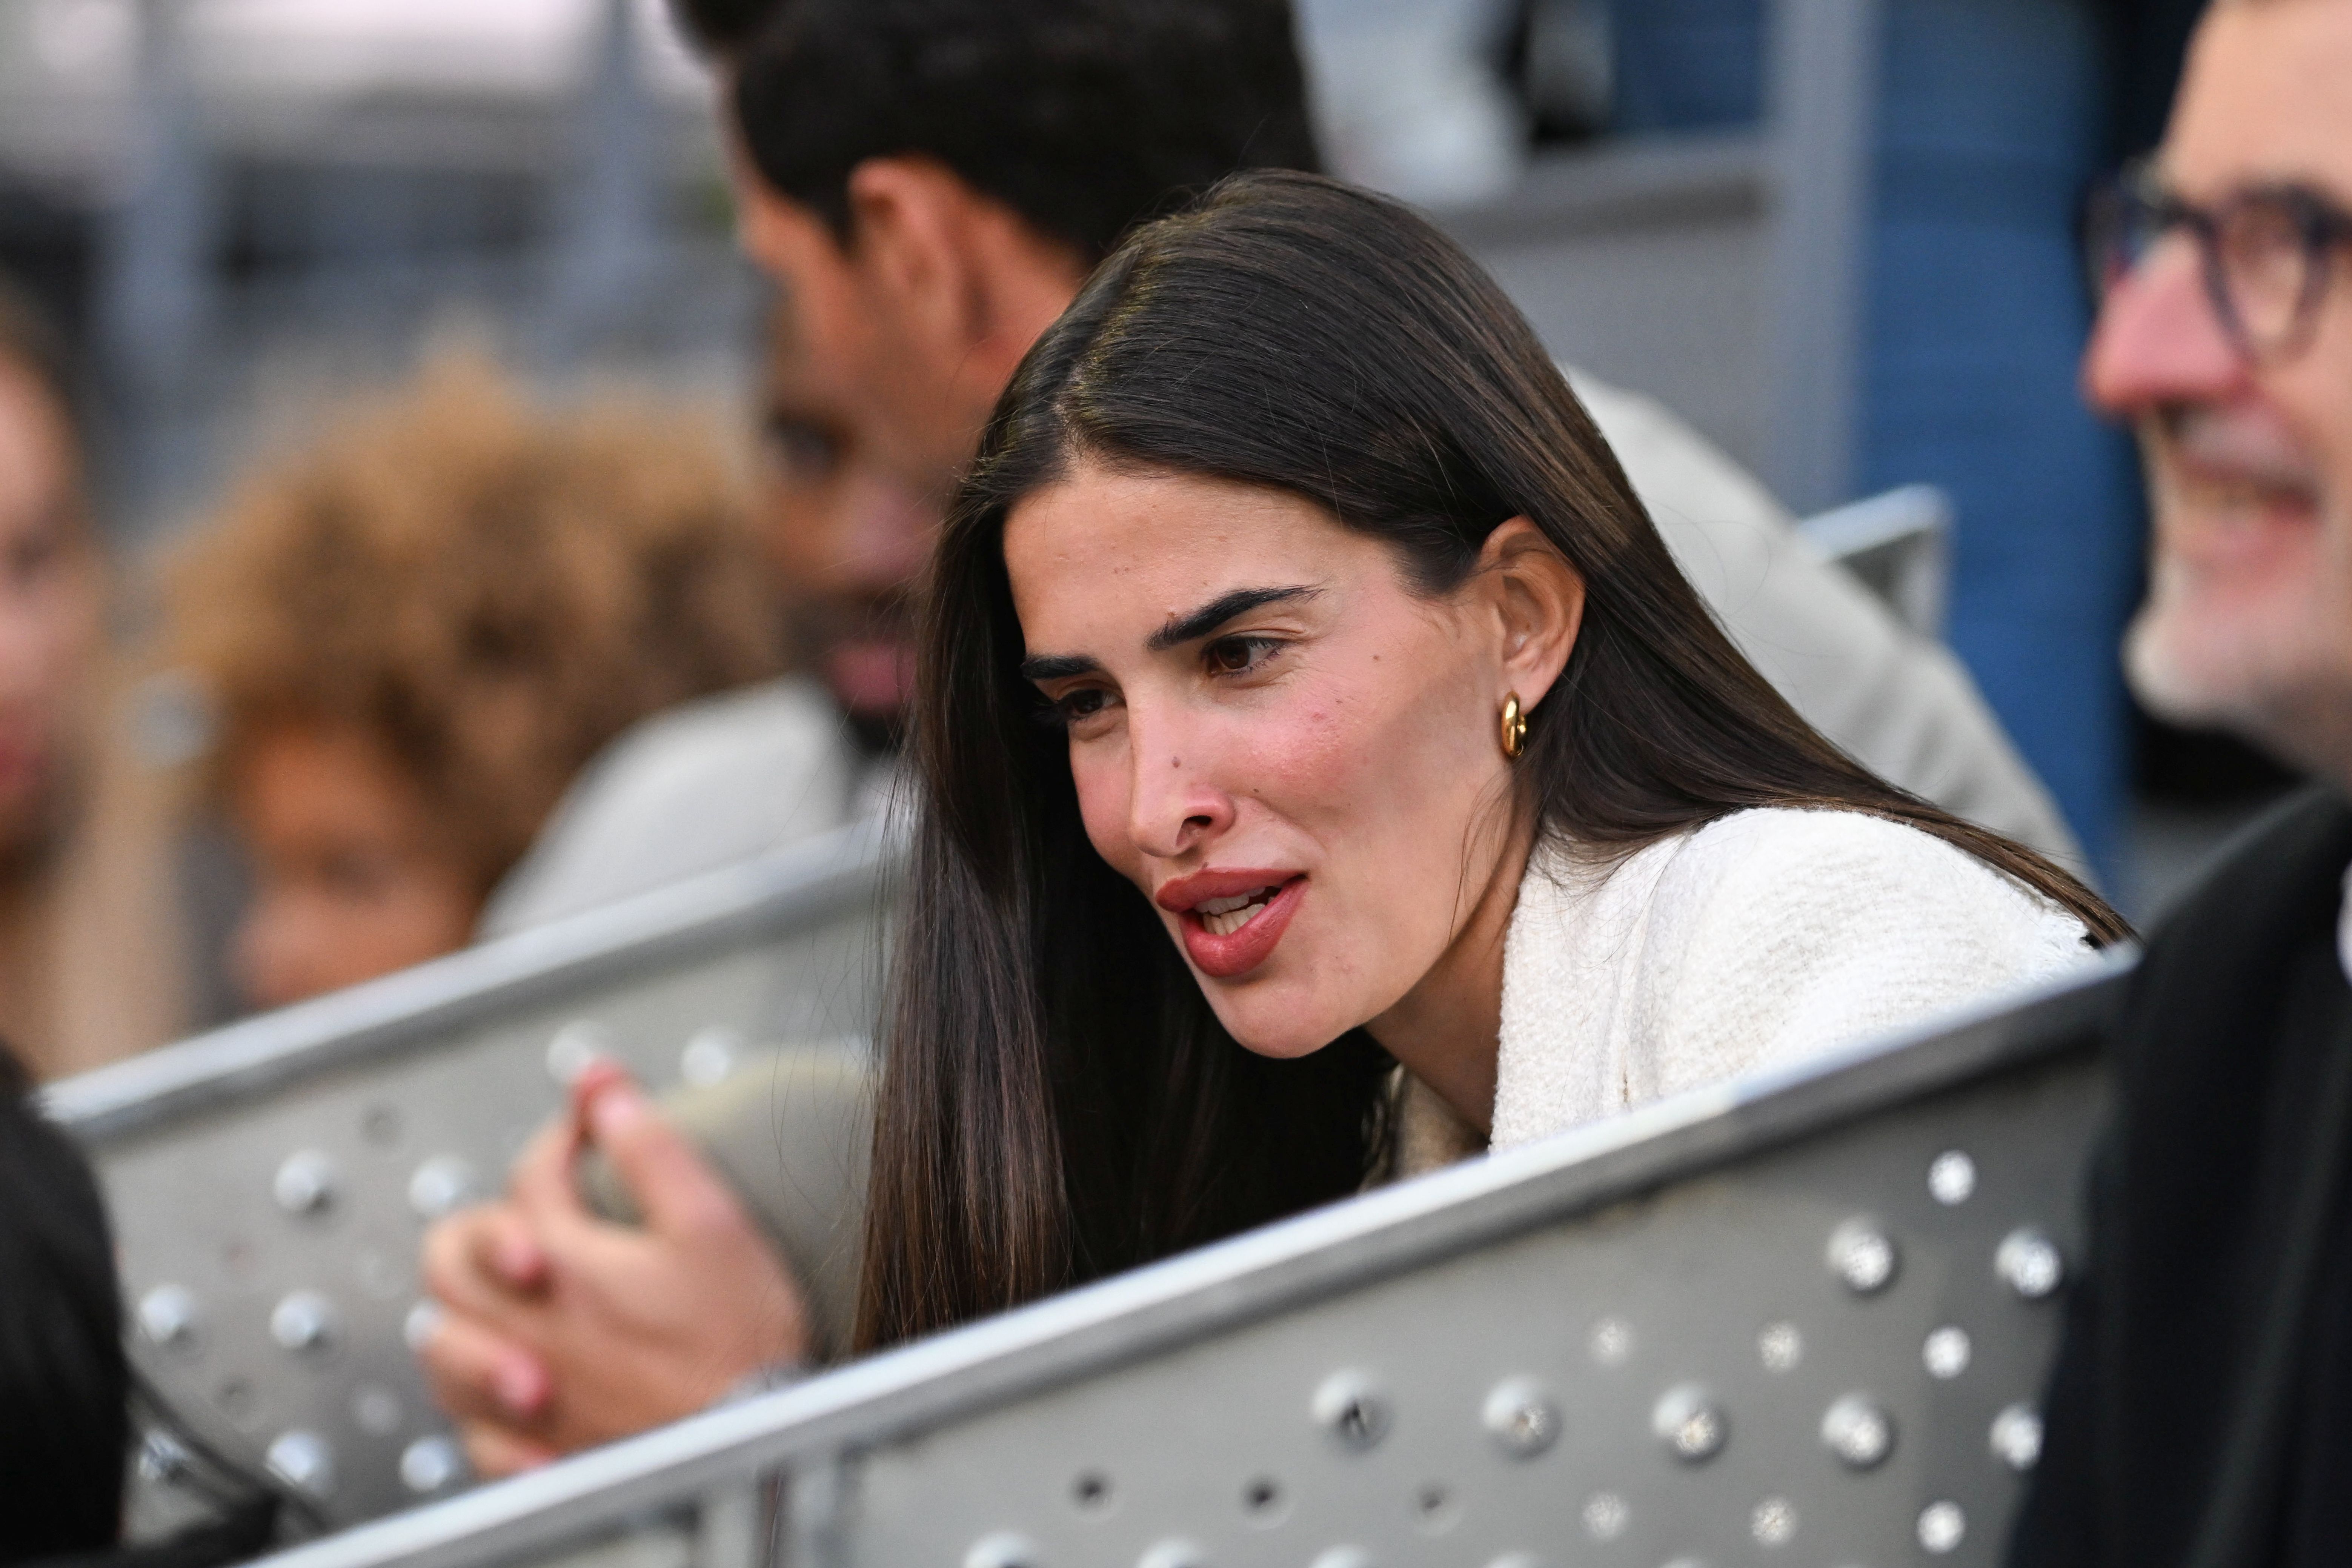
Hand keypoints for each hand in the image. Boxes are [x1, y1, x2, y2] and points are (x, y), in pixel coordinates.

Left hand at [417, 1062, 808, 1474]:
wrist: (750, 1454)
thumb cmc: (740, 1345)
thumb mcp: (711, 1225)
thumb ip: (652, 1152)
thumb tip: (604, 1092)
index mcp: (566, 1266)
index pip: (532, 1176)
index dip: (564, 1135)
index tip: (593, 1125)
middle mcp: (528, 1330)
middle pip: (451, 1259)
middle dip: (485, 1222)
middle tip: (532, 1220)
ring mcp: (522, 1398)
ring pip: (442, 1346)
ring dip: (464, 1311)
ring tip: (509, 1300)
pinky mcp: (532, 1456)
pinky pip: (472, 1433)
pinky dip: (483, 1406)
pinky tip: (518, 1390)